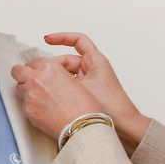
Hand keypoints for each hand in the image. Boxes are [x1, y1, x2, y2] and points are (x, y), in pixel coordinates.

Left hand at [10, 56, 104, 138]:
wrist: (81, 126)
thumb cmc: (83, 107)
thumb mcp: (75, 80)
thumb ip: (58, 74)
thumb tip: (52, 76)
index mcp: (49, 68)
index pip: (34, 61)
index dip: (36, 68)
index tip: (37, 72)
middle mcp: (37, 79)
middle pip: (18, 71)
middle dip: (22, 74)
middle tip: (29, 79)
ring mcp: (30, 95)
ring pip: (19, 88)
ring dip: (26, 90)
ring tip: (38, 97)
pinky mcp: (27, 110)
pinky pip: (23, 104)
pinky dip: (30, 106)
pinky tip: (41, 109)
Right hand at [42, 32, 149, 147]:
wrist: (125, 126)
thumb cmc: (113, 107)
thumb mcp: (84, 88)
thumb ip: (63, 79)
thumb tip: (45, 71)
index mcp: (96, 61)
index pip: (78, 41)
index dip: (61, 38)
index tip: (47, 40)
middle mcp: (93, 69)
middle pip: (67, 59)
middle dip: (53, 65)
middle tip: (39, 72)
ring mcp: (90, 81)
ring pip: (67, 73)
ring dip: (56, 78)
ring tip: (45, 85)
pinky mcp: (87, 92)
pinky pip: (70, 85)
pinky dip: (61, 87)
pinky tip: (52, 95)